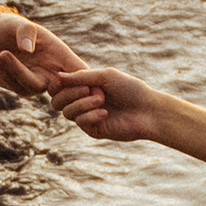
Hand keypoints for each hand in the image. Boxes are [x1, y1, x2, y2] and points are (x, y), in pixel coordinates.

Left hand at [0, 11, 92, 97]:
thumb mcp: (16, 23)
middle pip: (62, 88)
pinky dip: (5, 73)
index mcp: (60, 53)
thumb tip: (28, 49)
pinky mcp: (19, 86)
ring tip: (2, 54)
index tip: (66, 75)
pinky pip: (15, 86)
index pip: (80, 71)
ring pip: (32, 86)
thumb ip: (25, 31)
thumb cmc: (8, 27)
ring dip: (16, 71)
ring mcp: (36, 81)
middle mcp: (51, 70)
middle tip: (41, 76)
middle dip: (50, 85)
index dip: (82, 80)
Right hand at [46, 65, 161, 142]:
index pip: (60, 87)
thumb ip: (81, 76)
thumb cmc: (130, 89)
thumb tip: (58, 76)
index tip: (62, 80)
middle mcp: (83, 101)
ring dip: (82, 104)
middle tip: (88, 89)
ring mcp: (87, 116)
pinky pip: (80, 122)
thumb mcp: (106, 76)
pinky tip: (105, 114)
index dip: (58, 84)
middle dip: (70, 93)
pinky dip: (90, 115)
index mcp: (85, 86)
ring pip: (67, 112)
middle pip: (58, 101)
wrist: (148, 110)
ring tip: (101, 100)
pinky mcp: (94, 130)